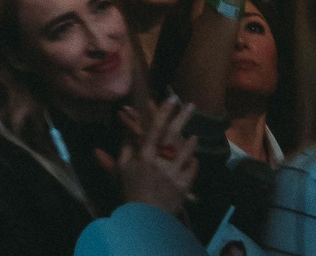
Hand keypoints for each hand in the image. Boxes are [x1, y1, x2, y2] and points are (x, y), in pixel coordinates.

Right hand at [109, 95, 197, 216]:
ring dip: (190, 142)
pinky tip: (194, 159)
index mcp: (144, 156)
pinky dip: (193, 163)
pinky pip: (192, 170)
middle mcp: (161, 162)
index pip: (154, 128)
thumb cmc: (130, 190)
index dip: (163, 112)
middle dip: (182, 118)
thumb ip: (124, 148)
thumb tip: (126, 130)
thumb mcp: (121, 168)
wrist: (144, 218)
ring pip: (186, 152)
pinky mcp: (184, 186)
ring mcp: (174, 174)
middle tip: (191, 104)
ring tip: (194, 135)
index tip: (170, 98)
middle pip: (173, 135)